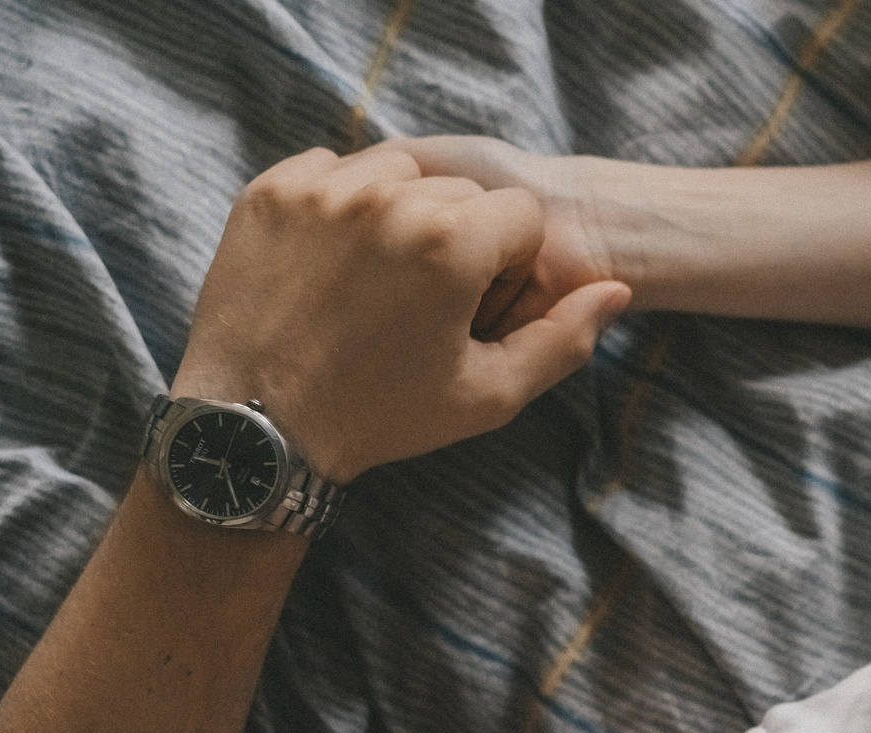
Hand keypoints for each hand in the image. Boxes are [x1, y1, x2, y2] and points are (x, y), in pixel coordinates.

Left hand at [171, 147, 630, 482]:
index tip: (474, 306)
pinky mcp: (270, 190)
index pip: (519, 215)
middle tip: (425, 300)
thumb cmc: (381, 415)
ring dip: (402, 210)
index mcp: (452, 245)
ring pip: (397, 169)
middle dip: (459, 235)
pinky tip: (335, 259)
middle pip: (460, 190)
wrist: (256, 426)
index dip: (510, 265)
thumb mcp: (488, 396)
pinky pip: (330, 168)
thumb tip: (614, 291)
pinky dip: (341, 202)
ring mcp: (322, 190)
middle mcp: (389, 200)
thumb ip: (561, 340)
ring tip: (380, 274)